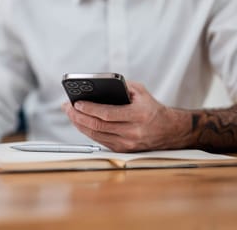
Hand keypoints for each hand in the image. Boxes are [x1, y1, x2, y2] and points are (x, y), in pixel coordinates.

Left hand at [62, 81, 190, 151]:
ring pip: (96, 135)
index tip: (76, 103)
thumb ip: (121, 86)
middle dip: (78, 116)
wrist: (169, 130)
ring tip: (70, 113)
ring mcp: (127, 144)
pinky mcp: (123, 150)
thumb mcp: (140, 92)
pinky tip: (80, 123)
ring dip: (79, 124)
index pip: (107, 114)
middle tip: (67, 107)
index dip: (89, 109)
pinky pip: (100, 140)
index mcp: (138, 115)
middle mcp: (132, 132)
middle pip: (97, 126)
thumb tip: (97, 86)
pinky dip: (87, 131)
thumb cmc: (152, 108)